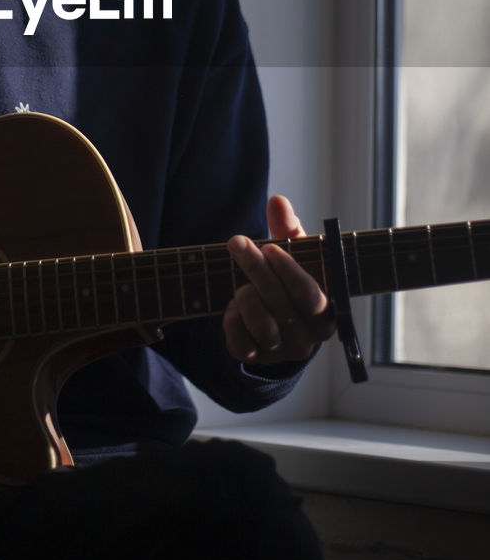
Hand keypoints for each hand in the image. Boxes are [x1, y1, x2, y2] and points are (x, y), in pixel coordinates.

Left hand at [222, 195, 334, 365]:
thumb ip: (288, 227)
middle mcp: (309, 338)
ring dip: (246, 297)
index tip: (269, 247)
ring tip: (241, 284)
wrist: (275, 315)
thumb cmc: (289, 276)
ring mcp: (283, 351)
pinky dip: (232, 322)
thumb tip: (278, 201)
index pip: (310, 295)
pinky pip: (241, 345)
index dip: (288, 271)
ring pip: (262, 326)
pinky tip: (233, 307)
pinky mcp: (257, 358)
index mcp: (327, 312)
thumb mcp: (294, 252)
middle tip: (237, 242)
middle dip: (256, 269)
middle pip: (281, 304)